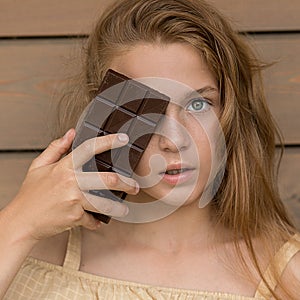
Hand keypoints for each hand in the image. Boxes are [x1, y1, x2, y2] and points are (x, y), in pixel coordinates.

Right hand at [3, 128, 137, 241]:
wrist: (22, 221)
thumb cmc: (31, 194)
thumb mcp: (38, 166)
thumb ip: (56, 148)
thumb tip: (71, 133)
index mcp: (64, 167)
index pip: (89, 149)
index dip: (108, 142)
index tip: (123, 138)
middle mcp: (72, 182)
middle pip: (108, 179)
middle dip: (126, 183)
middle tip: (134, 186)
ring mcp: (75, 200)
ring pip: (106, 202)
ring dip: (118, 207)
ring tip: (123, 208)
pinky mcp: (75, 217)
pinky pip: (93, 219)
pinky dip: (96, 221)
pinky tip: (98, 221)